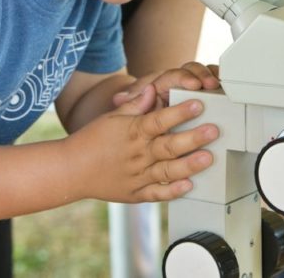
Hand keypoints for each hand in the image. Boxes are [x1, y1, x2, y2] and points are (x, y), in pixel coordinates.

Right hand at [72, 84, 217, 202]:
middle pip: (169, 146)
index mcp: (133, 132)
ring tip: (208, 158)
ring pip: (167, 171)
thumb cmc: (91, 140)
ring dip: (189, 165)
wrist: (70, 169)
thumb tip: (153, 89)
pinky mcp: (135, 194)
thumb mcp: (112, 117)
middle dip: (193, 138)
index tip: (198, 104)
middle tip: (213, 130)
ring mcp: (137, 176)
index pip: (159, 120)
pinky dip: (172, 191)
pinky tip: (188, 186)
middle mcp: (137, 155)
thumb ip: (135, 105)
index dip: (180, 112)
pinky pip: (157, 194)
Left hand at [112, 61, 219, 109]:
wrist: (141, 115)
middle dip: (204, 76)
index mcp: (161, 82)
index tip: (192, 84)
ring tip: (225, 87)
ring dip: (216, 79)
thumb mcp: (131, 108)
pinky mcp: (204, 97)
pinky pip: (216, 87)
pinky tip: (232, 93)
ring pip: (206, 75)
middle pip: (193, 71)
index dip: (183, 77)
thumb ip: (130, 102)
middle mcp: (179, 82)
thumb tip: (119, 98)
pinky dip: (224, 87)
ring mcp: (193, 88)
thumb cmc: (139, 110)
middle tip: (213, 85)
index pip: (173, 74)